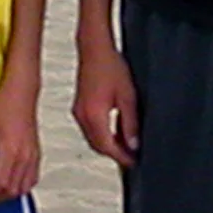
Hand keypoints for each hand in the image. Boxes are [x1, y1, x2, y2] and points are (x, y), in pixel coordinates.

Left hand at [0, 85, 39, 203]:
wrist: (21, 94)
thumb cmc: (2, 108)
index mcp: (11, 151)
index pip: (1, 184)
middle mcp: (25, 157)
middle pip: (13, 190)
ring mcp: (34, 157)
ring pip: (24, 188)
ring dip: (9, 195)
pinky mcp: (37, 154)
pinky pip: (32, 179)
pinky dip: (22, 187)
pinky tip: (11, 183)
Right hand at [72, 42, 138, 166]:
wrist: (95, 50)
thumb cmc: (110, 66)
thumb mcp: (128, 97)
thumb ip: (131, 123)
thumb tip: (134, 143)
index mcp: (95, 115)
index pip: (108, 147)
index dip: (121, 157)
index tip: (133, 162)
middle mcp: (83, 116)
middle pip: (98, 146)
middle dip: (115, 154)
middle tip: (131, 157)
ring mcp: (79, 112)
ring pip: (93, 139)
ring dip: (108, 145)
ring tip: (126, 146)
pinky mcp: (79, 108)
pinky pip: (90, 129)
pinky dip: (102, 135)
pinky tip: (115, 131)